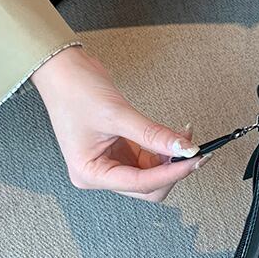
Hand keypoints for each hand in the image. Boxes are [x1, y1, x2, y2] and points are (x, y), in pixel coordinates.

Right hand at [32, 45, 206, 201]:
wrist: (63, 70)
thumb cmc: (75, 91)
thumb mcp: (118, 114)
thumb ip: (153, 134)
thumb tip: (185, 149)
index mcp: (90, 173)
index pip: (140, 183)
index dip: (172, 173)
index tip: (194, 159)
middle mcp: (100, 173)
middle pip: (148, 187)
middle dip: (172, 170)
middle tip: (194, 150)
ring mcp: (112, 163)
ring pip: (153, 175)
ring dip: (172, 159)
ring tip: (185, 136)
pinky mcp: (122, 152)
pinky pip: (150, 159)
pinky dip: (166, 149)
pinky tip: (176, 135)